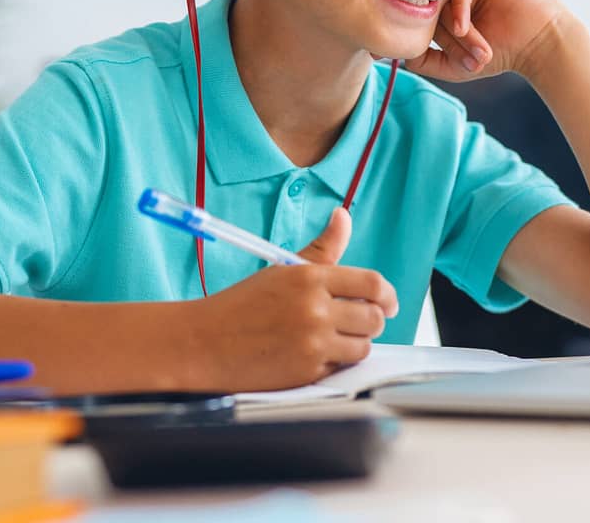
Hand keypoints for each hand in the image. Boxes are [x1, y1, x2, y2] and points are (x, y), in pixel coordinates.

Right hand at [188, 207, 398, 390]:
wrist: (202, 343)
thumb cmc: (242, 304)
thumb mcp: (283, 270)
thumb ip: (322, 248)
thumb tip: (343, 216)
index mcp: (310, 278)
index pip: (372, 284)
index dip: (387, 295)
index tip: (387, 302)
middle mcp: (314, 309)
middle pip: (374, 317)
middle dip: (372, 320)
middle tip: (358, 322)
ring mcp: (311, 343)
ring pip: (363, 346)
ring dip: (355, 343)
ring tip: (335, 338)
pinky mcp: (306, 372)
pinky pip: (340, 368)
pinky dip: (334, 363)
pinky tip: (313, 354)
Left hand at [401, 0, 568, 82]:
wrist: (538, 41)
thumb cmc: (501, 51)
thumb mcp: (455, 64)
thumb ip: (425, 62)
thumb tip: (393, 56)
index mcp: (442, 3)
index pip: (417, 13)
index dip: (420, 35)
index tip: (428, 58)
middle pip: (427, 3)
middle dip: (441, 33)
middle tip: (458, 54)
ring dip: (452, 24)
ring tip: (468, 42)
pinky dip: (459, 8)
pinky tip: (466, 28)